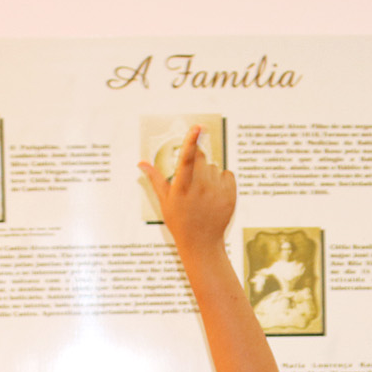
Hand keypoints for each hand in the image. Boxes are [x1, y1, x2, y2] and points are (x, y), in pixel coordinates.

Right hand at [139, 126, 235, 251]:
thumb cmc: (180, 222)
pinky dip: (222, 180)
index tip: (196, 127)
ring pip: (214, 167)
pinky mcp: (230, 194)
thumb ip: (155, 179)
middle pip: (201, 158)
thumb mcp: (165, 202)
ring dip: (209, 174)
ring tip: (203, 195)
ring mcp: (216, 191)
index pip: (187, 159)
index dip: (191, 141)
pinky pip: (227, 174)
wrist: (202, 243)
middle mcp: (200, 188)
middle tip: (192, 181)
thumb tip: (141, 162)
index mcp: (182, 188)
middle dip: (197, 162)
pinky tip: (214, 195)